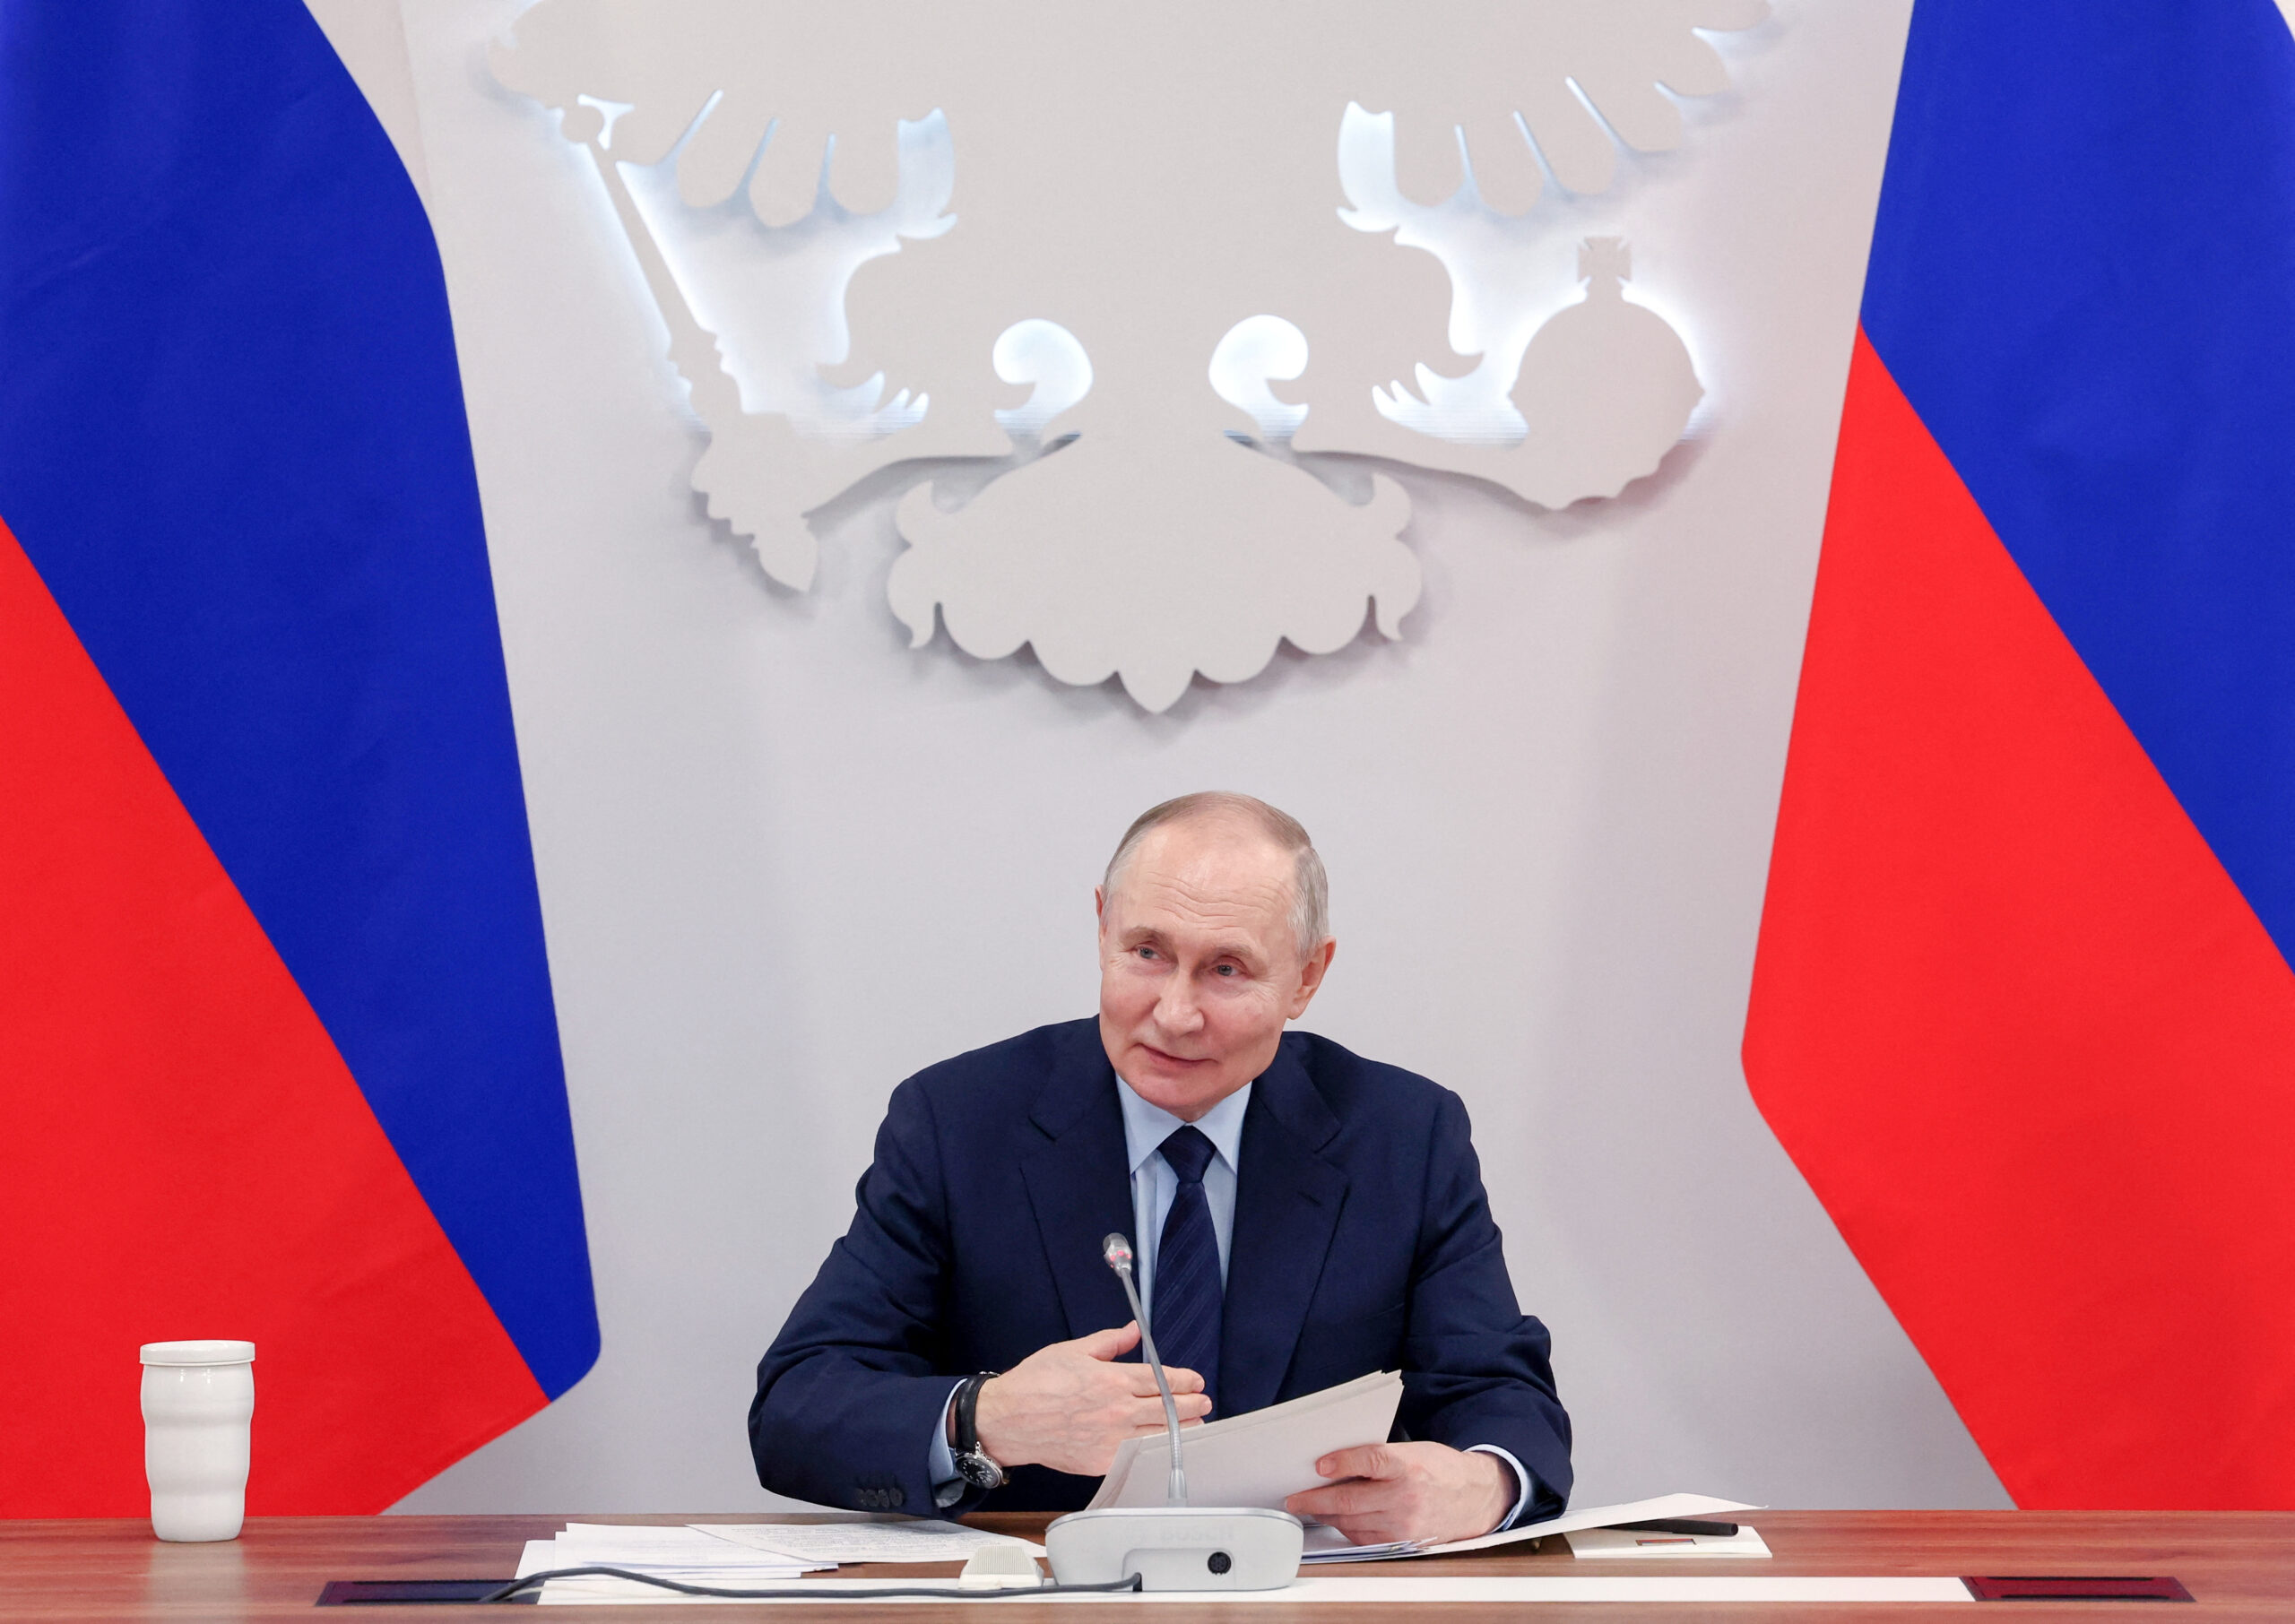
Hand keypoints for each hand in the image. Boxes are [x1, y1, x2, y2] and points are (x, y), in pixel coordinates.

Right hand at [971, 1323, 1209, 1476]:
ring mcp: (1110, 1438)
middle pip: (1167, 1408)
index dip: (1184, 1380)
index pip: (1160, 1380)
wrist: (1008, 1420)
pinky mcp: (1100, 1461)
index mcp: (1112, 1379)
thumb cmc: (1036, 1383)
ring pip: (1158, 1434)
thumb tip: (1133, 1331)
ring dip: (1182, 1429)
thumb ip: (1109, 1342)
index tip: (1196, 1381)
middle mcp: (1117, 1410)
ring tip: (1197, 1425)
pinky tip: (1164, 1446)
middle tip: (1205, 1403)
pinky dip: (1154, 1449)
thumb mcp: (1073, 1351)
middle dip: (1192, 1405)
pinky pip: (1136, 1455)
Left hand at [1283, 1442, 1512, 1545]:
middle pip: (1351, 1500)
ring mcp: (1404, 1524)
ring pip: (1353, 1523)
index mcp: (1408, 1465)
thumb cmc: (1438, 1468)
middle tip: (1295, 1498)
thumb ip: (1378, 1457)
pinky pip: (1365, 1538)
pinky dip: (1346, 1529)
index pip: (1370, 1460)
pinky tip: (1335, 1521)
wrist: (1474, 1497)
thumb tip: (1335, 1464)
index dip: (1342, 1462)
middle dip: (1316, 1500)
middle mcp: (1405, 1497)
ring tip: (1310, 1509)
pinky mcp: (1404, 1542)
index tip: (1319, 1465)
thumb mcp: (1412, 1451)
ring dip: (1326, 1517)